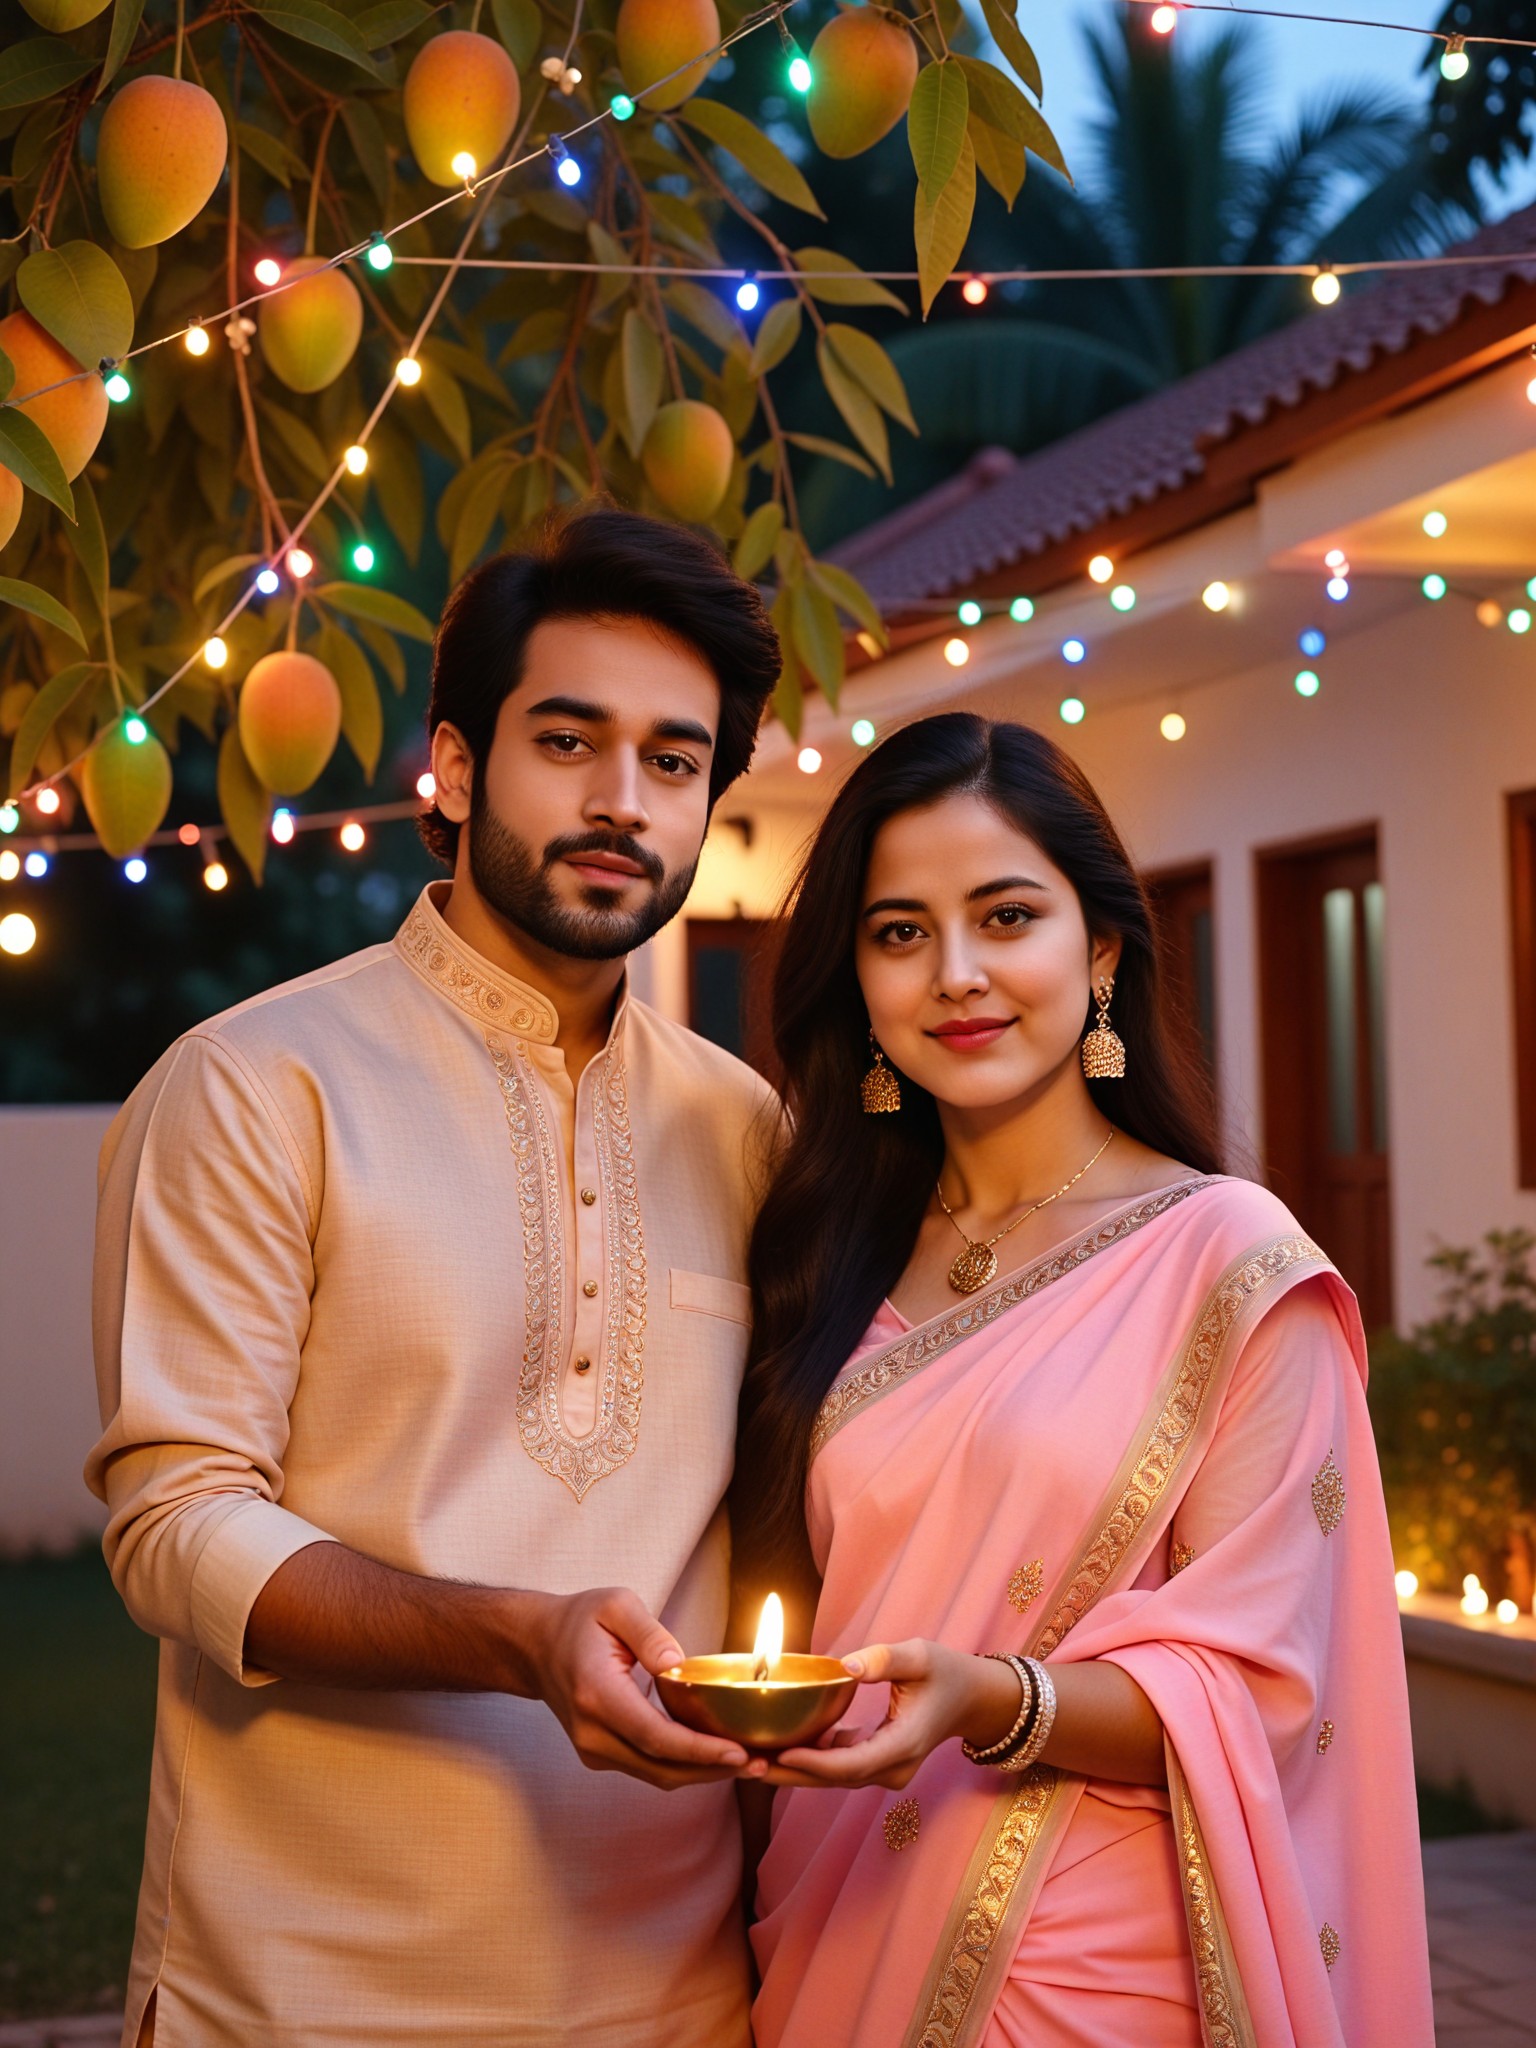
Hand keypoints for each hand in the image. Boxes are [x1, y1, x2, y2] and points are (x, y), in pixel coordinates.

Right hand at [521, 1586, 767, 1790]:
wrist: (536, 1646)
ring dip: (701, 1773)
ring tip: (749, 1763)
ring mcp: (593, 1749)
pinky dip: (682, 1765)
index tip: (738, 1753)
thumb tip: (678, 1666)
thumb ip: (649, 1633)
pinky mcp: (600, 1754)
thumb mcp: (615, 1606)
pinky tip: (715, 1754)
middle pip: (660, 1766)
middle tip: (760, 1764)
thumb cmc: (579, 1620)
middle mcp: (592, 1731)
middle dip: (711, 1770)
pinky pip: (647, 1767)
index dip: (699, 1750)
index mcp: (596, 1694)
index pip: (654, 1735)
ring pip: (655, 1774)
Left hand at [756, 1639, 1020, 1790]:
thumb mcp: (921, 1655)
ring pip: (829, 1777)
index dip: (811, 1763)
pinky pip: (835, 1765)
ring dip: (789, 1768)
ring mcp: (884, 1771)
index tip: (777, 1753)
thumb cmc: (947, 1672)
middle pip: (831, 1779)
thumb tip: (844, 1666)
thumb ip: (884, 1659)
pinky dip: (806, 1756)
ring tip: (745, 1755)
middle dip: (786, 1773)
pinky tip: (773, 1741)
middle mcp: (892, 1769)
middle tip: (740, 1762)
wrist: (972, 1698)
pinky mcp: (874, 1763)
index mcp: (904, 1745)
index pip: (850, 1764)